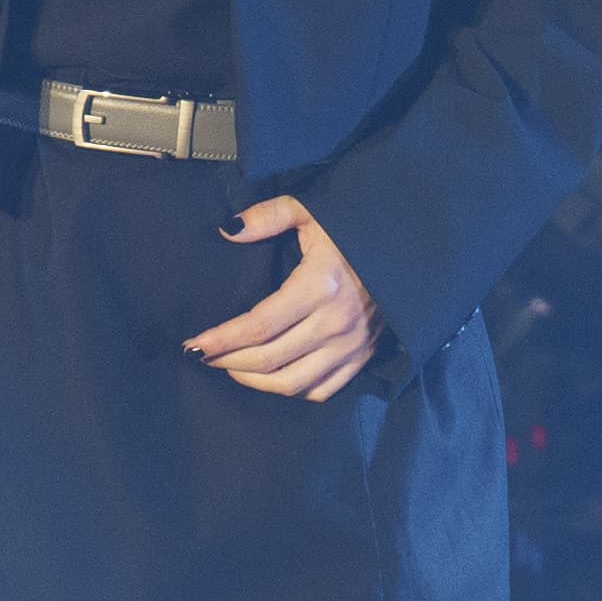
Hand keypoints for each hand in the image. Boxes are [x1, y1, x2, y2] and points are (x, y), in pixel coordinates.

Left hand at [192, 195, 385, 403]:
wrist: (408, 246)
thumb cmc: (354, 227)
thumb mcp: (312, 209)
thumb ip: (268, 216)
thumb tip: (227, 231)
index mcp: (319, 285)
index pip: (257, 326)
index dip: (220, 340)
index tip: (193, 344)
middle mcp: (336, 322)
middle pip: (268, 360)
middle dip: (227, 361)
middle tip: (205, 354)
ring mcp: (352, 344)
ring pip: (292, 383)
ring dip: (254, 381)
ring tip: (231, 367)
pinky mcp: (363, 356)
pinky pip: (322, 390)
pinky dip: (292, 389)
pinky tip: (273, 377)